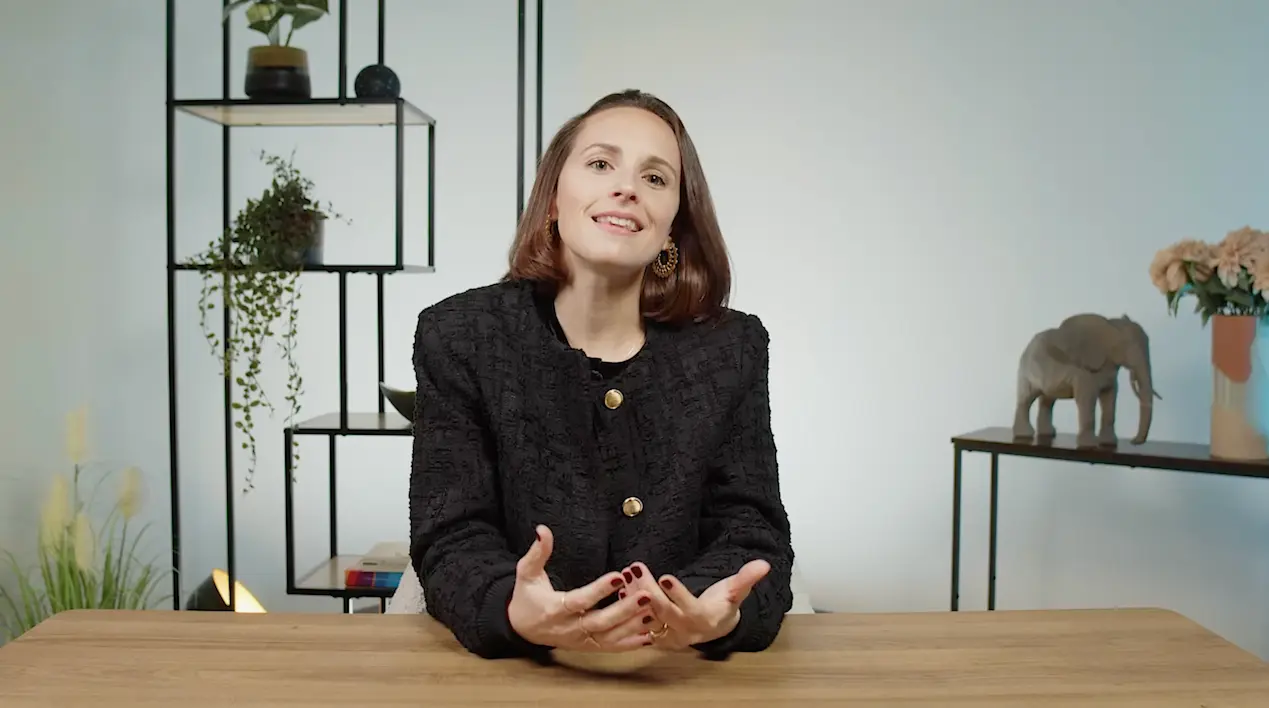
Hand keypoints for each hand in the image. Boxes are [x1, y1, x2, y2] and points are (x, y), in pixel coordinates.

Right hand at [508, 525, 655, 651]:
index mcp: (553, 610)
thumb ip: (537, 553)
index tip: (619, 576)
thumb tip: (542, 529)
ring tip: (653, 611)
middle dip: (624, 610)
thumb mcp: (526, 573)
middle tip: (646, 595)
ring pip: (609, 638)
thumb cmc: (527, 597)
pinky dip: (630, 644)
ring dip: (632, 626)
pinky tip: (649, 635)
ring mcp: (579, 641)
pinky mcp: (587, 647)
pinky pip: (611, 648)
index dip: (599, 590)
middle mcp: (569, 629)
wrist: (522, 628)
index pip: (579, 600)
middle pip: (599, 623)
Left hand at [619, 559, 769, 649]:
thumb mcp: (736, 591)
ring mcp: (667, 635)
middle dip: (647, 590)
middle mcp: (683, 631)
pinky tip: (620, 587)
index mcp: (703, 619)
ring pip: (647, 616)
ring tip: (626, 573)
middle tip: (636, 568)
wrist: (713, 627)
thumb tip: (764, 564)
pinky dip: (629, 604)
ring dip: (634, 596)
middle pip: (662, 612)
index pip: (689, 608)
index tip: (665, 576)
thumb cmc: (723, 604)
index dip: (677, 593)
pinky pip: (639, 622)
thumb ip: (747, 578)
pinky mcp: (655, 635)